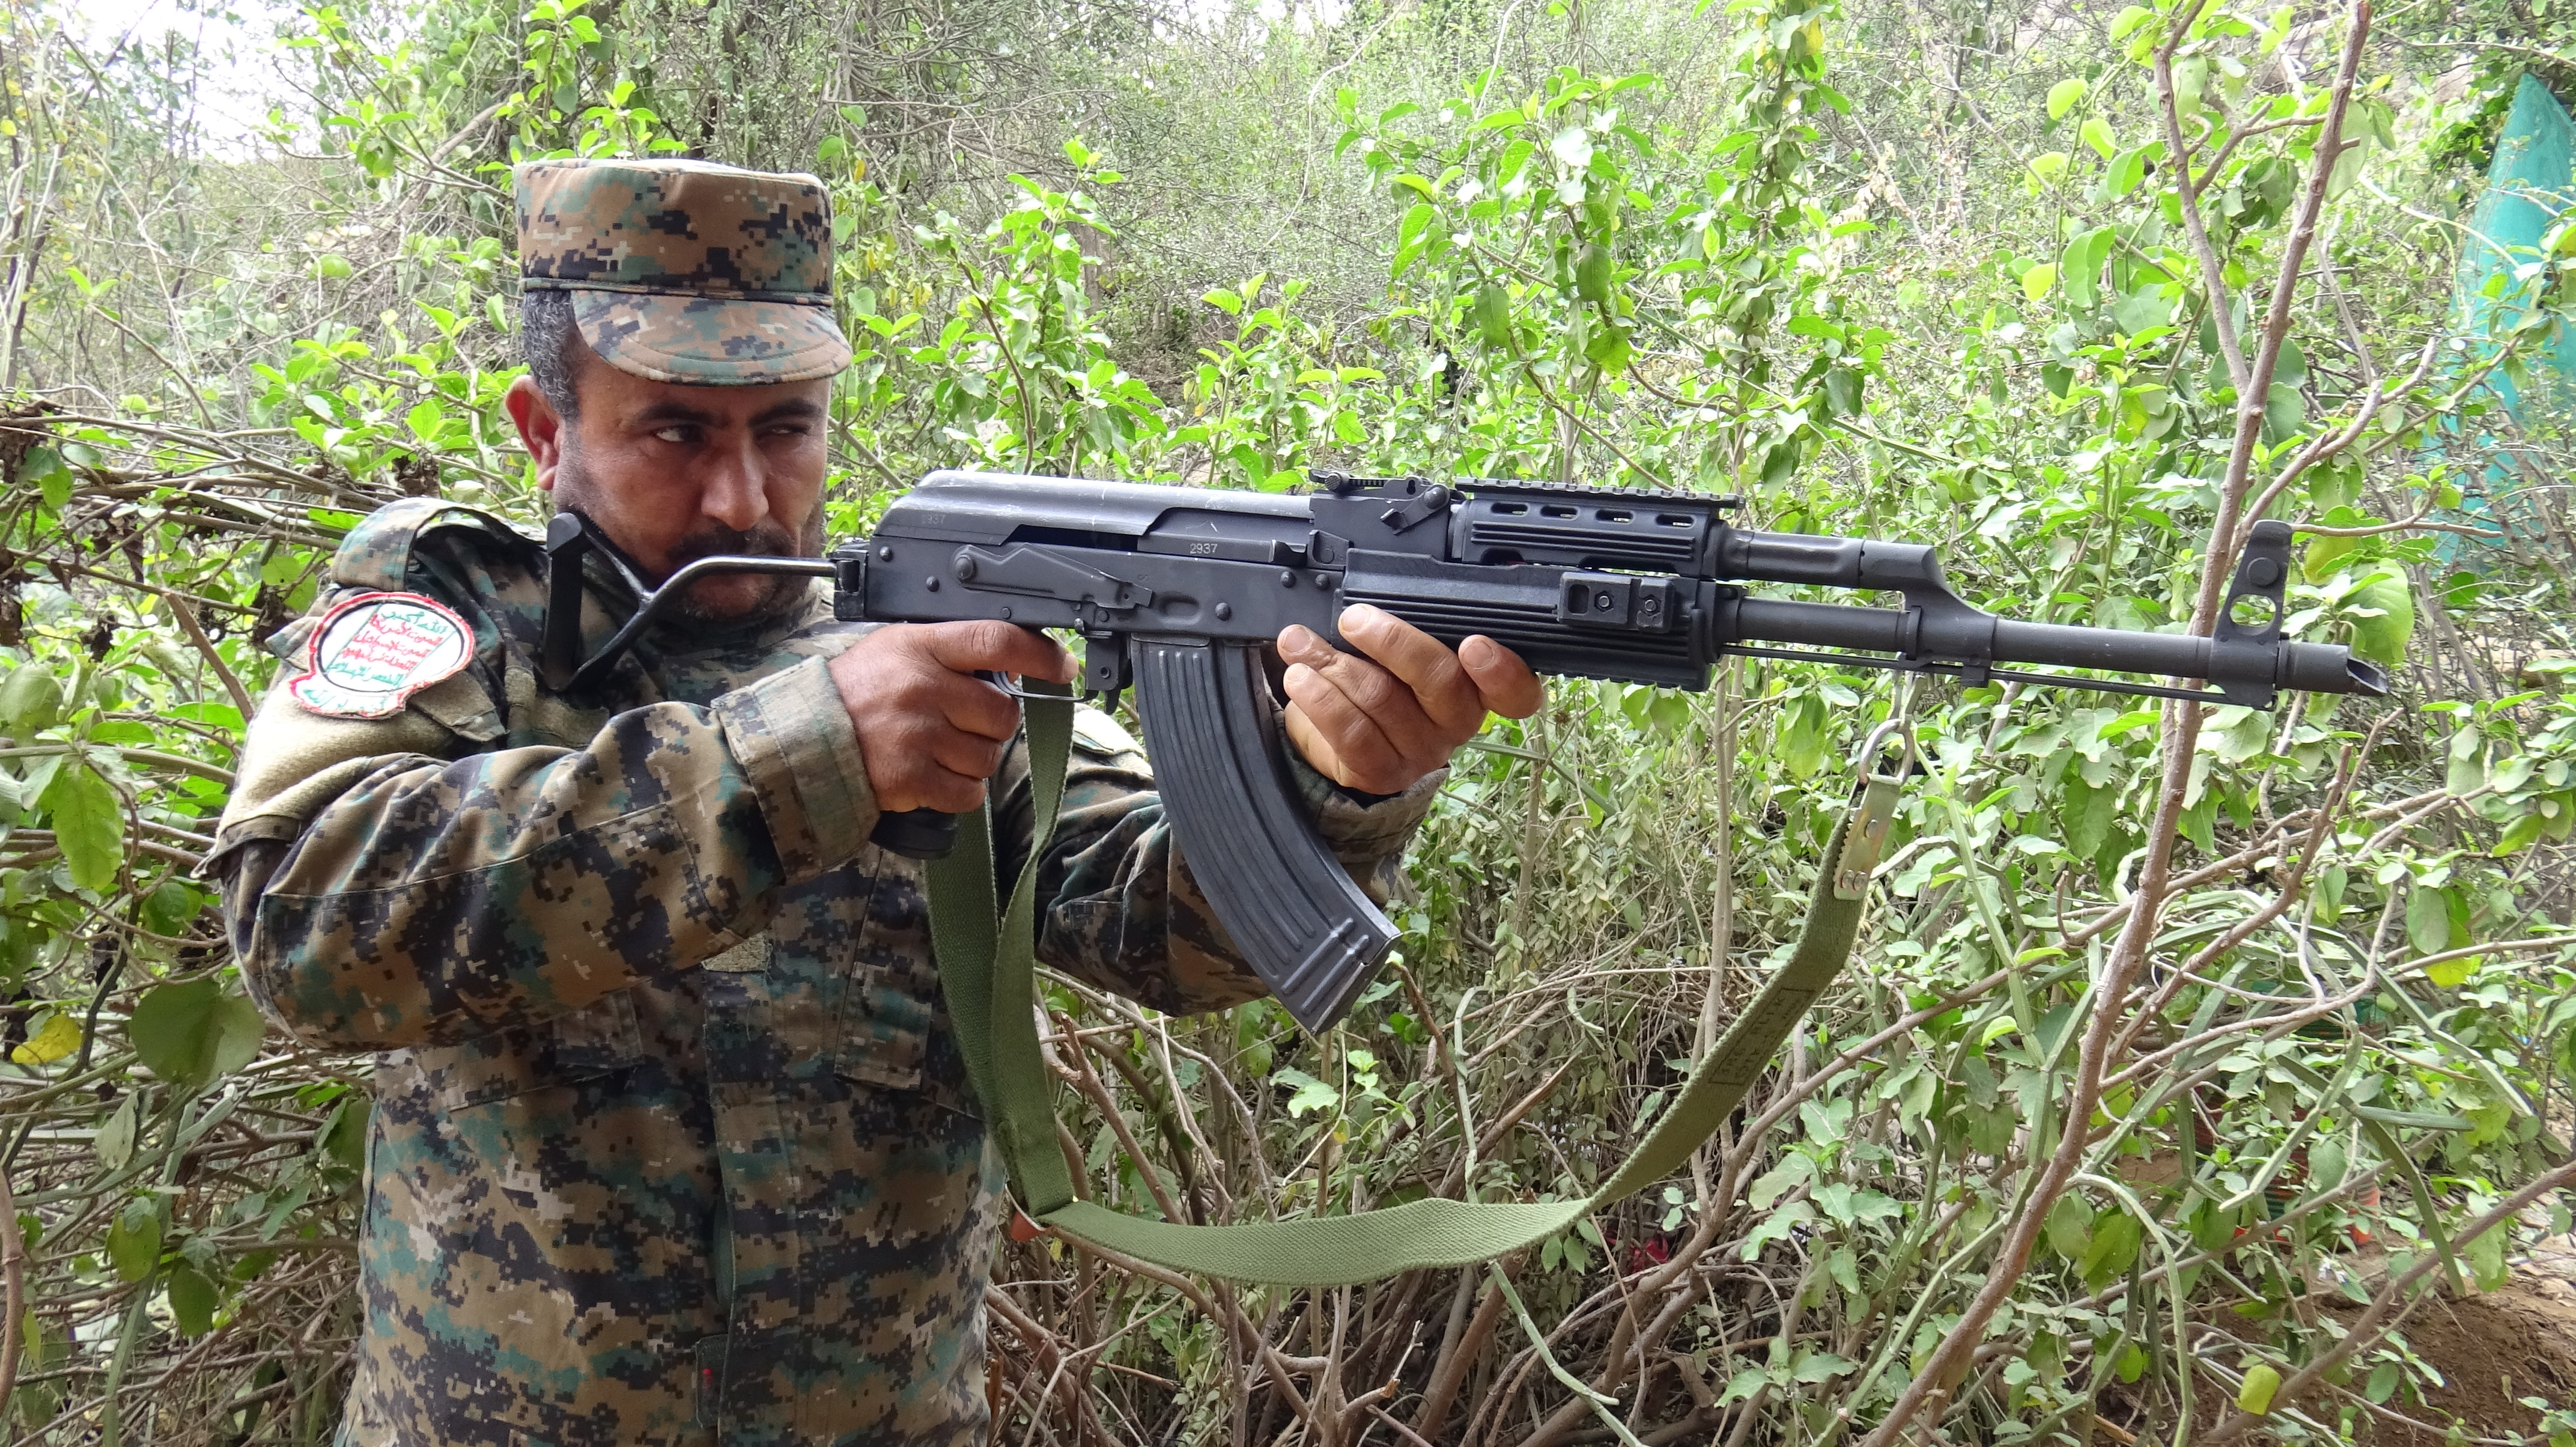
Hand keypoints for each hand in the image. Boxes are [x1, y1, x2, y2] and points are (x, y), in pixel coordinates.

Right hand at [827, 622, 1078, 813]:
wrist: (800, 742)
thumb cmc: (853, 695)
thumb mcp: (895, 651)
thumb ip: (948, 653)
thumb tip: (1010, 668)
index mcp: (920, 647)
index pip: (995, 640)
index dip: (1038, 653)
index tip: (1060, 665)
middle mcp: (922, 688)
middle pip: (1002, 712)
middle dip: (992, 724)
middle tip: (961, 724)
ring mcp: (917, 734)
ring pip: (989, 755)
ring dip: (974, 760)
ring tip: (938, 750)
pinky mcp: (911, 778)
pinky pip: (969, 793)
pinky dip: (959, 792)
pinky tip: (932, 776)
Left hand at [1277, 604, 1543, 794]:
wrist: (1342, 745)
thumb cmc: (1379, 681)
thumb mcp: (1399, 652)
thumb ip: (1409, 625)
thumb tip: (1374, 589)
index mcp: (1475, 688)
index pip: (1515, 692)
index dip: (1502, 670)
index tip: (1474, 643)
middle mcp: (1456, 723)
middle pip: (1440, 679)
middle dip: (1391, 640)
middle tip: (1353, 619)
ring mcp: (1420, 751)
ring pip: (1382, 698)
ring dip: (1333, 663)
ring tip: (1299, 644)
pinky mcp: (1381, 772)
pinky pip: (1352, 734)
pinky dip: (1320, 699)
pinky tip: (1300, 678)